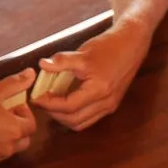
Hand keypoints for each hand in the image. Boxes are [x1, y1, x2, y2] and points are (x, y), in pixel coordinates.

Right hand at [0, 71, 35, 163]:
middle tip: (4, 114)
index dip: (25, 113)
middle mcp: (8, 147)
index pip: (32, 125)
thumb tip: (30, 73)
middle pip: (24, 139)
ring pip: (10, 148)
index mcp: (14, 130)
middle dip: (19, 127)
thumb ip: (14, 84)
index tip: (13, 105)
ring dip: (7, 136)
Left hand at [34, 22, 148, 132]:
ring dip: (64, 118)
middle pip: (74, 120)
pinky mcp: (111, 104)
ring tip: (53, 104)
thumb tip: (42, 65)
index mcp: (99, 90)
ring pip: (82, 123)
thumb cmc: (108, 46)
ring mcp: (110, 105)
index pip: (69, 106)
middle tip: (42, 102)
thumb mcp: (83, 52)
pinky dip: (75, 116)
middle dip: (54, 114)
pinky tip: (67, 103)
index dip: (49, 104)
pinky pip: (90, 118)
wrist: (131, 44)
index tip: (36, 97)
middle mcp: (106, 102)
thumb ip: (61, 61)